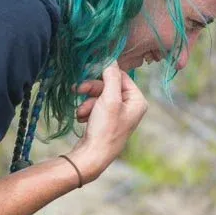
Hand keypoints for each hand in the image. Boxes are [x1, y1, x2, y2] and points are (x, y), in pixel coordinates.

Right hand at [70, 63, 147, 182]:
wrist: (92, 156)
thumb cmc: (105, 129)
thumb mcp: (109, 99)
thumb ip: (111, 77)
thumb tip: (111, 58)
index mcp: (137, 101)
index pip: (122, 76)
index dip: (105, 74)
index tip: (89, 71)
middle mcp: (131, 107)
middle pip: (109, 86)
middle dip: (92, 90)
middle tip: (78, 89)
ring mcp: (119, 115)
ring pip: (100, 96)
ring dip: (87, 101)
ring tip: (81, 112)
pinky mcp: (107, 122)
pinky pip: (96, 107)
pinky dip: (87, 110)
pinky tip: (81, 118)